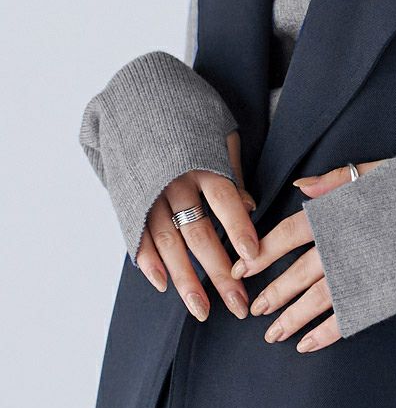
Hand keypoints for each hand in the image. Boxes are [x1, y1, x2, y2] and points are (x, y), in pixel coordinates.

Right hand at [136, 132, 257, 321]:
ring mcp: (150, 193)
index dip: (238, 229)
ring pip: (169, 244)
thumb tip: (247, 205)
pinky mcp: (130, 200)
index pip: (224, 200)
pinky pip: (139, 236)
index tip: (253, 257)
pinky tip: (163, 285)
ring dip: (185, 280)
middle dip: (220, 272)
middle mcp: (175, 182)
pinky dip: (148, 261)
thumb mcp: (218, 132)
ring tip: (202, 310)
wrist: (137, 97)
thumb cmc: (189, 117)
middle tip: (238, 304)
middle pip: (199, 233)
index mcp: (202, 163)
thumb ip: (232, 170)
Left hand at [235, 161, 383, 352]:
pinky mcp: (387, 294)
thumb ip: (338, 180)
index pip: (289, 234)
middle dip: (274, 293)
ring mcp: (367, 273)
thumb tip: (300, 188)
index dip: (262, 252)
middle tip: (254, 310)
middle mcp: (348, 245)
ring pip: (319, 299)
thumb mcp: (383, 170)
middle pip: (299, 273)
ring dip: (293, 319)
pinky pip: (349, 317)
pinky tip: (308, 345)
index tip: (241, 268)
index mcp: (342, 212)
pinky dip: (326, 333)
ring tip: (273, 334)